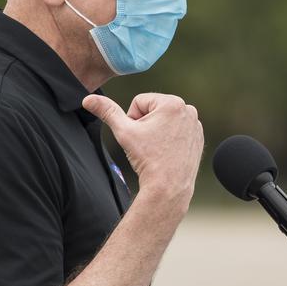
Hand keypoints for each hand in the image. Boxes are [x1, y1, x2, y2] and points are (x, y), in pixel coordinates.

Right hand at [83, 93, 203, 208]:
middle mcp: (188, 110)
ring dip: (157, 131)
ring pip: (164, 121)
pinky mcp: (198, 137)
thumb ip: (107, 111)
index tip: (140, 136)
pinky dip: (170, 139)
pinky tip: (168, 152)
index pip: (139, 102)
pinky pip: (176, 131)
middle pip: (153, 110)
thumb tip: (87, 99)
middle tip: (149, 144)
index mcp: (172, 102)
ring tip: (159, 149)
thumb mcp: (123, 132)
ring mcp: (195, 124)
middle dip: (146, 125)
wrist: (169, 186)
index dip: (132, 119)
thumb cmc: (148, 158)